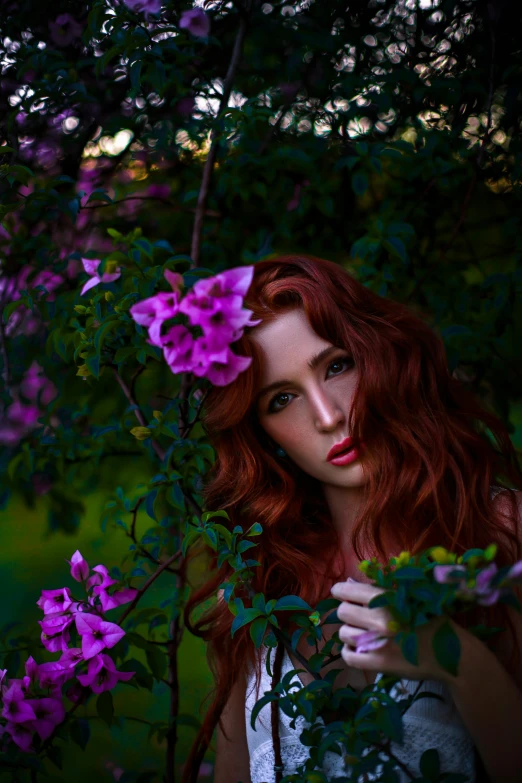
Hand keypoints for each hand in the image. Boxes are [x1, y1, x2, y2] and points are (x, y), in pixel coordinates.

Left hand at [330, 578, 464, 684]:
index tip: (339, 592)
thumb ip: (378, 589)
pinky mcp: (379, 664)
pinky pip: (349, 657)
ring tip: (361, 632)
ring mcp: (378, 643)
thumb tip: (348, 583)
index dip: (340, 591)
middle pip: (343, 612)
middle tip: (357, 614)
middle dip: (348, 611)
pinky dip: (349, 651)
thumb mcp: (408, 596)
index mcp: (387, 598)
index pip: (348, 591)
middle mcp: (380, 619)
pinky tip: (358, 648)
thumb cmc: (430, 619)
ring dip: (350, 632)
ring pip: (344, 634)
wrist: (451, 653)